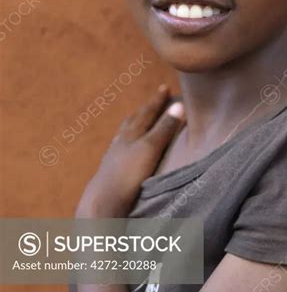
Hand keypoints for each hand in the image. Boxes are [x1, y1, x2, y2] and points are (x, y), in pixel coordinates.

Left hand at [75, 84, 184, 217]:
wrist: (102, 203)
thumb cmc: (128, 174)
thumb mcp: (151, 148)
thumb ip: (164, 128)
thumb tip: (179, 105)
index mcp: (131, 134)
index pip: (147, 112)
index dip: (157, 100)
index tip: (164, 88)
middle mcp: (121, 142)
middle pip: (133, 120)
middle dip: (145, 110)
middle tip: (153, 101)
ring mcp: (114, 157)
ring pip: (124, 135)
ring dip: (133, 125)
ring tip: (136, 121)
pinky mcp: (111, 173)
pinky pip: (119, 150)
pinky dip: (125, 143)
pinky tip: (124, 150)